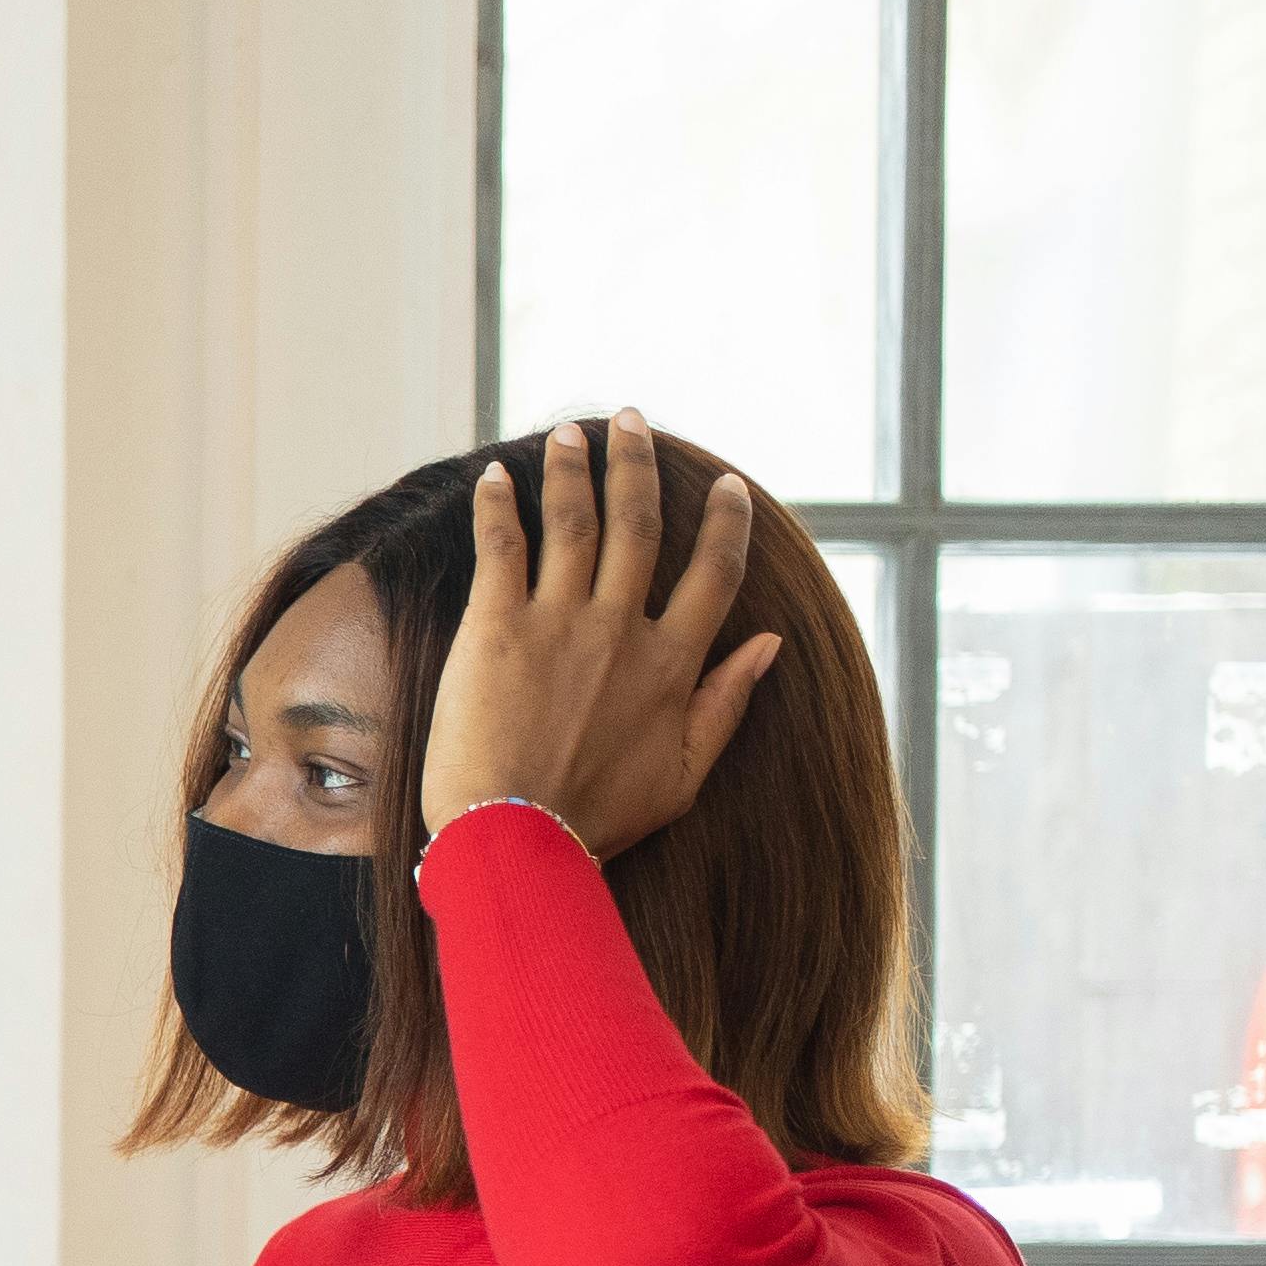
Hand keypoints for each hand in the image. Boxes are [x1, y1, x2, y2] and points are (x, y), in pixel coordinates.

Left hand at [420, 410, 784, 860]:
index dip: (725, 522)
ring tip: (571, 432)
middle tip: (632, 421)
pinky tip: (496, 475)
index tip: (727, 485)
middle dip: (637, 465)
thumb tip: (770, 644)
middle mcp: (621, 629)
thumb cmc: (597, 821)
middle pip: (639, 525)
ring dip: (573, 468)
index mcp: (673, 664)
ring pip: (574, 521)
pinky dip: (499, 505)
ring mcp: (558, 623)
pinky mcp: (495, 628)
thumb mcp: (683, 774)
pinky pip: (502, 546)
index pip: (714, 572)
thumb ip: (727, 703)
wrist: (518, 844)